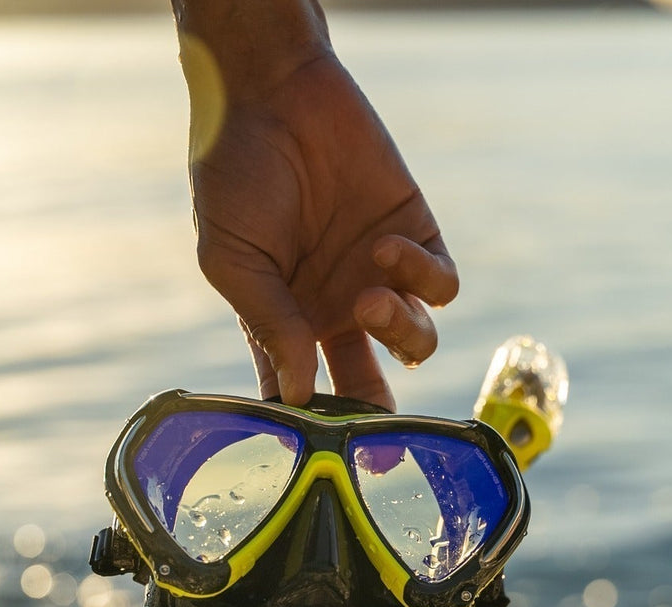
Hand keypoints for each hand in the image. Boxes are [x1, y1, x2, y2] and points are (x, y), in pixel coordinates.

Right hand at [180, 16, 456, 408]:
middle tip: (380, 425)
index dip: (318, 424)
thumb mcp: (231, 257)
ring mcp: (382, 277)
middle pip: (373, 385)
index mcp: (287, 321)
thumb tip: (300, 392)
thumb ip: (269, 323)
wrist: (273, 96)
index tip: (322, 446)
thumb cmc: (235, 174)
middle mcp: (339, 309)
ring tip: (367, 298)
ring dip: (399, 331)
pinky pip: (440, 287)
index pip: (308, 392)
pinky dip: (420, 277)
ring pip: (418, 342)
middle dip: (381, 413)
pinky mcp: (417, 240)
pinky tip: (385, 246)